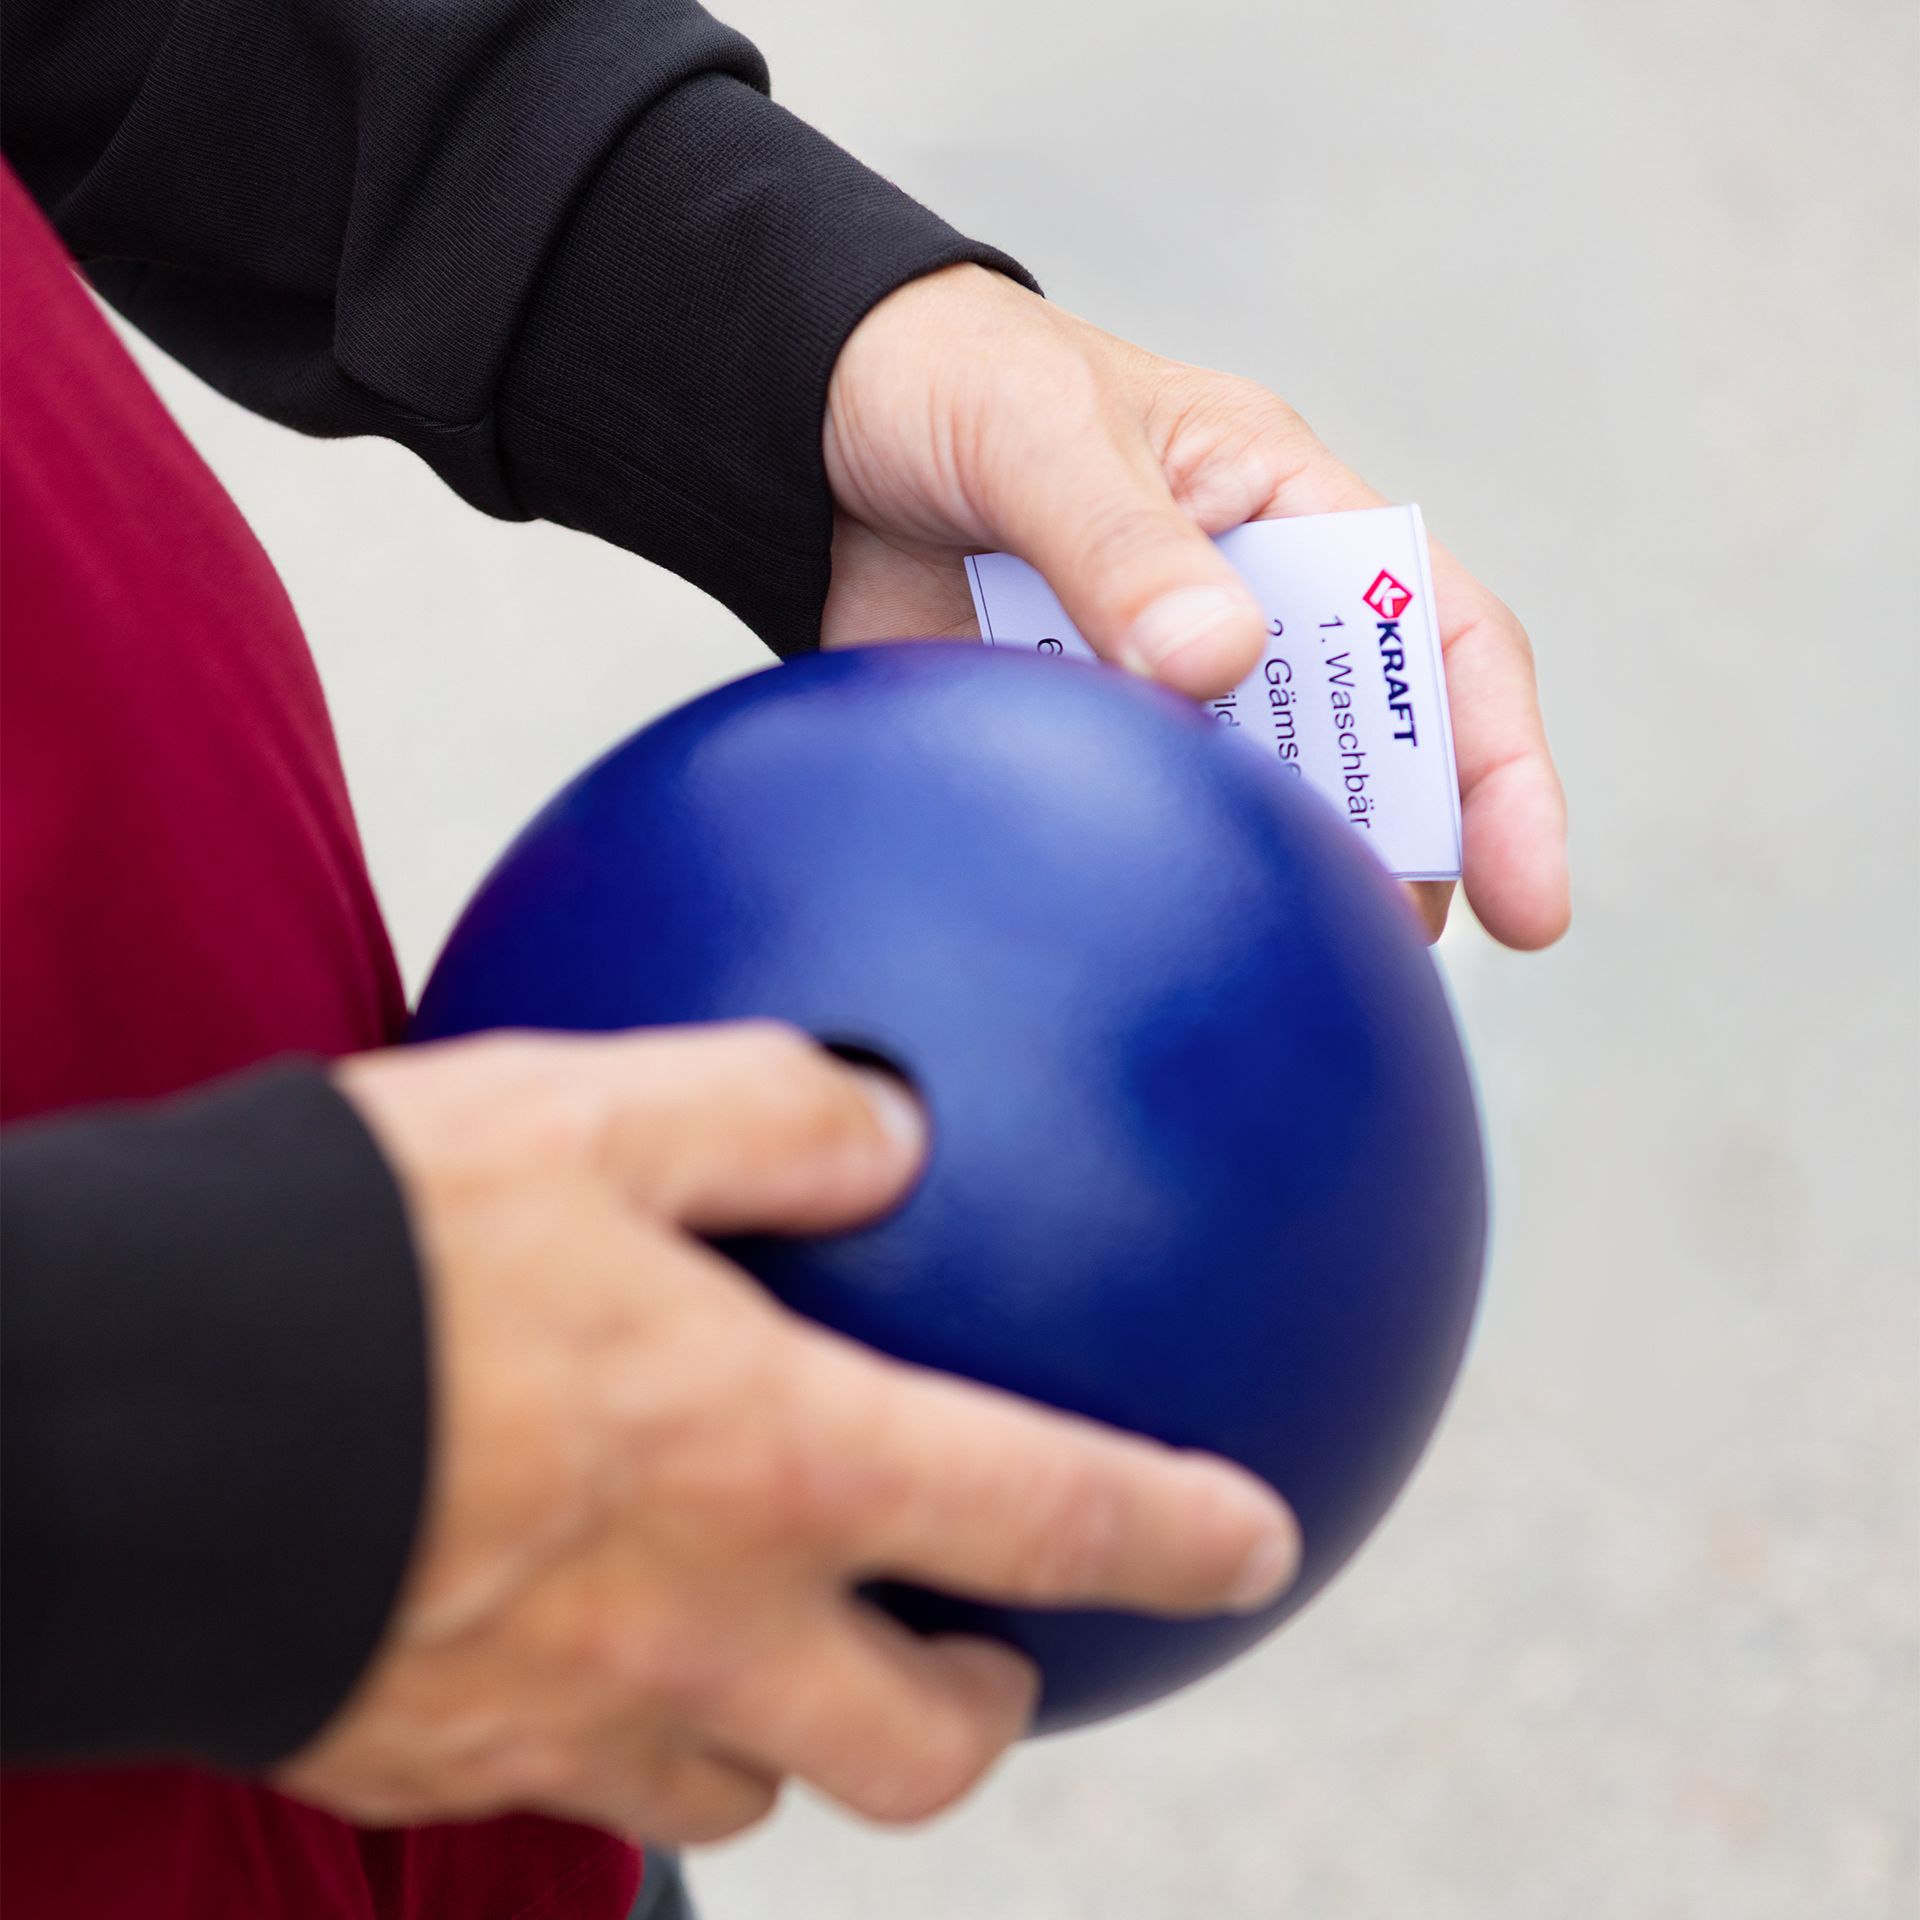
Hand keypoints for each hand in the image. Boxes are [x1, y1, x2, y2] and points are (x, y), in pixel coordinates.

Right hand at [278, 1025, 1299, 1841]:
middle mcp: (692, 1623)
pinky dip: (617, 1727)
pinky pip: (566, 1779)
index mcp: (766, 1462)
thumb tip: (894, 1124)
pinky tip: (581, 1628)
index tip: (1258, 1547)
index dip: (1169, 1534)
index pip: (1035, 1517)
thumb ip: (768, 1113)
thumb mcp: (586, 1112)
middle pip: (904, 1754)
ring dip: (789, 1733)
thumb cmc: (365, 1252)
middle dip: (975, 1716)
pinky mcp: (431, 1757)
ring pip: (738, 1791)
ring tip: (784, 1639)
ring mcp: (558, 1715)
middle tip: (986, 1647)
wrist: (122, 1420)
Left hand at [823, 264, 1568, 949]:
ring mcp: (1150, 691)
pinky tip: (1141, 944)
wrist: (801, 427)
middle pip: (1362, 754)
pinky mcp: (1068, 745)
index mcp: (1281, 509)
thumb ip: (1121, 539)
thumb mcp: (1043, 435)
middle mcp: (1237, 612)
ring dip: (1274, 882)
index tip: (1528, 899)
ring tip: (1274, 966)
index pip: (1440, 638)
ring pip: (1251, 810)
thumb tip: (1216, 660)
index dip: (1499, 770)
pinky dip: (1148, 886)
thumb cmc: (952, 381)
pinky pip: (1131, 831)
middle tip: (1379, 954)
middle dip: (1397, 855)